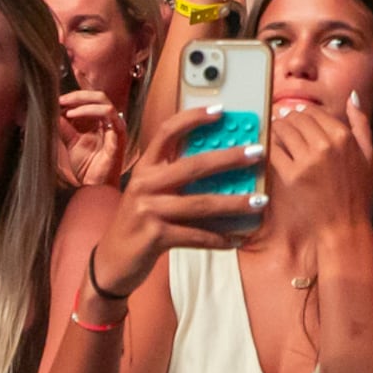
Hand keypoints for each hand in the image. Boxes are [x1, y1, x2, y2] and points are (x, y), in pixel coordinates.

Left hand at [56, 89, 132, 188]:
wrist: (94, 186)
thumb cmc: (87, 167)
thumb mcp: (71, 142)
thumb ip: (65, 127)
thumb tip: (53, 112)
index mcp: (101, 122)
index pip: (92, 100)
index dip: (75, 96)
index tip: (57, 100)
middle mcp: (111, 122)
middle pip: (98, 96)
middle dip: (78, 95)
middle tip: (60, 99)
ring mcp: (116, 127)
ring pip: (103, 101)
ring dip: (82, 101)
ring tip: (65, 108)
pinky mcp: (119, 134)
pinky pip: (108, 114)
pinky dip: (89, 110)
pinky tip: (72, 115)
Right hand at [99, 102, 269, 291]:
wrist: (112, 262)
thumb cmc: (140, 223)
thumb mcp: (151, 194)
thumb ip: (176, 178)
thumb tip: (223, 165)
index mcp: (145, 168)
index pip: (167, 132)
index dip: (193, 117)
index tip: (221, 110)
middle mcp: (144, 184)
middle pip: (194, 166)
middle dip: (230, 158)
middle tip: (257, 152)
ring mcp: (148, 210)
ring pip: (201, 204)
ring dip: (235, 203)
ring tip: (260, 202)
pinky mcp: (154, 236)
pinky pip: (196, 236)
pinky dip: (220, 238)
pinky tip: (238, 239)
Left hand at [263, 93, 372, 244]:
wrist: (344, 229)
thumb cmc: (357, 195)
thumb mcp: (369, 156)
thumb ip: (362, 124)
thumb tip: (353, 96)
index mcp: (344, 137)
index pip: (314, 112)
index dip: (302, 113)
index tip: (295, 117)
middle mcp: (326, 145)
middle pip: (296, 117)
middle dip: (287, 118)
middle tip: (280, 123)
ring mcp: (308, 160)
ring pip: (282, 129)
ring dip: (275, 129)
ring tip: (273, 133)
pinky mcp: (291, 176)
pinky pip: (273, 150)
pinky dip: (268, 146)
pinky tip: (268, 150)